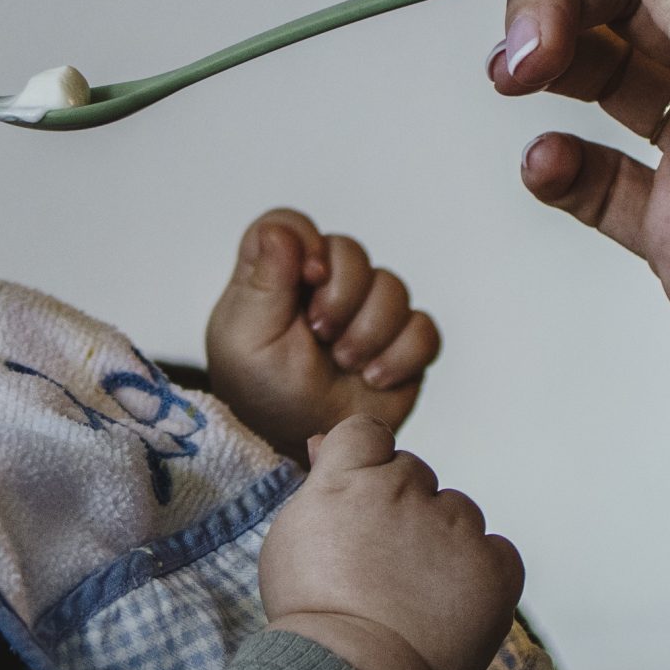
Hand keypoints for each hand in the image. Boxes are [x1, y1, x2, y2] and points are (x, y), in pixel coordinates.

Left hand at [206, 208, 440, 457]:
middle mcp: (324, 285)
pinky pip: (423, 330)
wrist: (295, 444)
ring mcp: (366, 312)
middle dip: (341, 298)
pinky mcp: (400, 345)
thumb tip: (281, 232)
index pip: (293, 225)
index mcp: (277, 273)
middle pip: (352, 252)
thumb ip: (263, 281)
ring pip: (393, 289)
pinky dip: (402, 355)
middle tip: (321, 337)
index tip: (307, 276)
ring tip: (345, 364)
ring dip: (369, 331)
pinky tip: (374, 377)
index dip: (306, 242)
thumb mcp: (246, 337)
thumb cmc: (259, 391)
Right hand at [262, 416, 522, 669]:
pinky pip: (497, 550)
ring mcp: (454, 526)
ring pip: (458, 511)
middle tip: (383, 564)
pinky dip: (482, 572)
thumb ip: (320, 485)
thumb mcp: (295, 537)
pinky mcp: (495, 565)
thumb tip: (324, 443)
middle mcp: (404, 490)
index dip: (367, 463)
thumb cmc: (314, 615)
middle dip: (403, 508)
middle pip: (414, 474)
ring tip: (416, 595)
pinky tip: (452, 605)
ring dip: (444, 539)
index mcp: (349, 479)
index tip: (362, 500)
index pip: (368, 433)